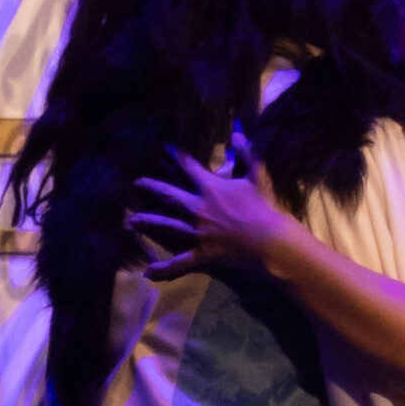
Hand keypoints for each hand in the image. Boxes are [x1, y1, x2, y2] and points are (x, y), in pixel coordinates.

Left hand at [129, 136, 295, 280]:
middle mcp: (198, 208)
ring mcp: (198, 232)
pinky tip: (148, 273)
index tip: (164, 147)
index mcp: (211, 188)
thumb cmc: (267, 208)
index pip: (188, 167)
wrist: (272, 241)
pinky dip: (164, 269)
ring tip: (132, 221)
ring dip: (148, 222)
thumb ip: (246, 152)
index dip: (175, 155)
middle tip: (137, 183)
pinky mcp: (202, 253)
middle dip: (151, 188)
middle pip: (169, 195)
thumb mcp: (259, 175)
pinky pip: (180, 262)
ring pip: (166, 226)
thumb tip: (236, 132)